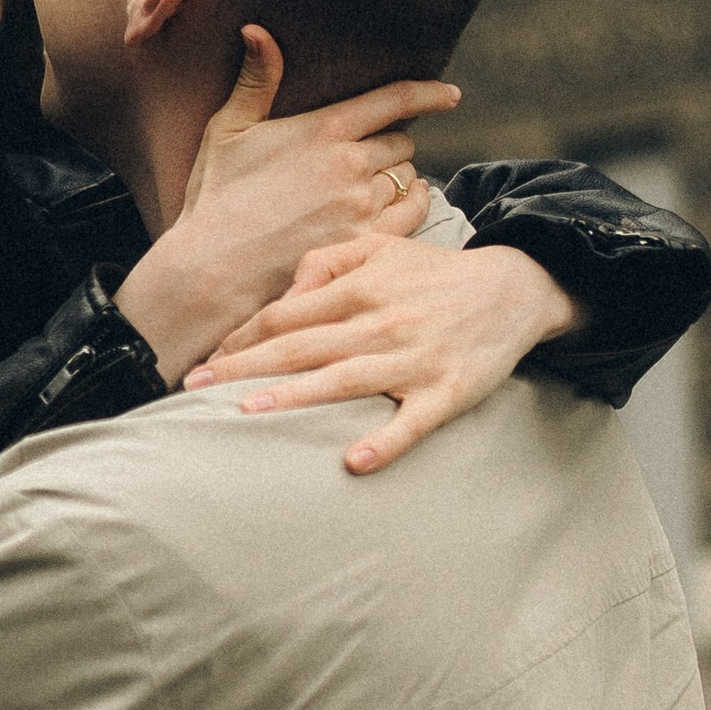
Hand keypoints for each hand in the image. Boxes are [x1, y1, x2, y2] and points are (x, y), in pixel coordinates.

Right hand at [112, 30, 461, 383]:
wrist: (214, 269)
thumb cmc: (217, 199)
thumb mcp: (227, 131)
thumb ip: (254, 80)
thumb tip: (256, 29)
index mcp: (324, 129)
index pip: (395, 99)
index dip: (429, 93)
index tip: (450, 95)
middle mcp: (352, 164)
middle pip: (402, 141)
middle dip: (392, 144)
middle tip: (373, 156)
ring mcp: (363, 205)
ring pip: (408, 177)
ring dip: (399, 177)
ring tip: (376, 185)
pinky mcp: (368, 241)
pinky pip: (415, 213)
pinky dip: (415, 204)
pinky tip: (404, 204)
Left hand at [183, 230, 585, 471]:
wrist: (516, 288)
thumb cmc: (435, 275)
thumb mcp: (381, 248)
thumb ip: (326, 262)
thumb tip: (285, 297)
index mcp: (359, 288)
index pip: (285, 315)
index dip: (241, 338)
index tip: (204, 360)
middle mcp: (380, 322)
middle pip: (300, 346)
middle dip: (243, 366)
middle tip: (194, 386)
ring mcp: (412, 360)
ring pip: (343, 380)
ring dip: (295, 397)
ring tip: (248, 413)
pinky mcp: (446, 392)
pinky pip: (412, 422)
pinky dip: (385, 441)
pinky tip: (355, 461)